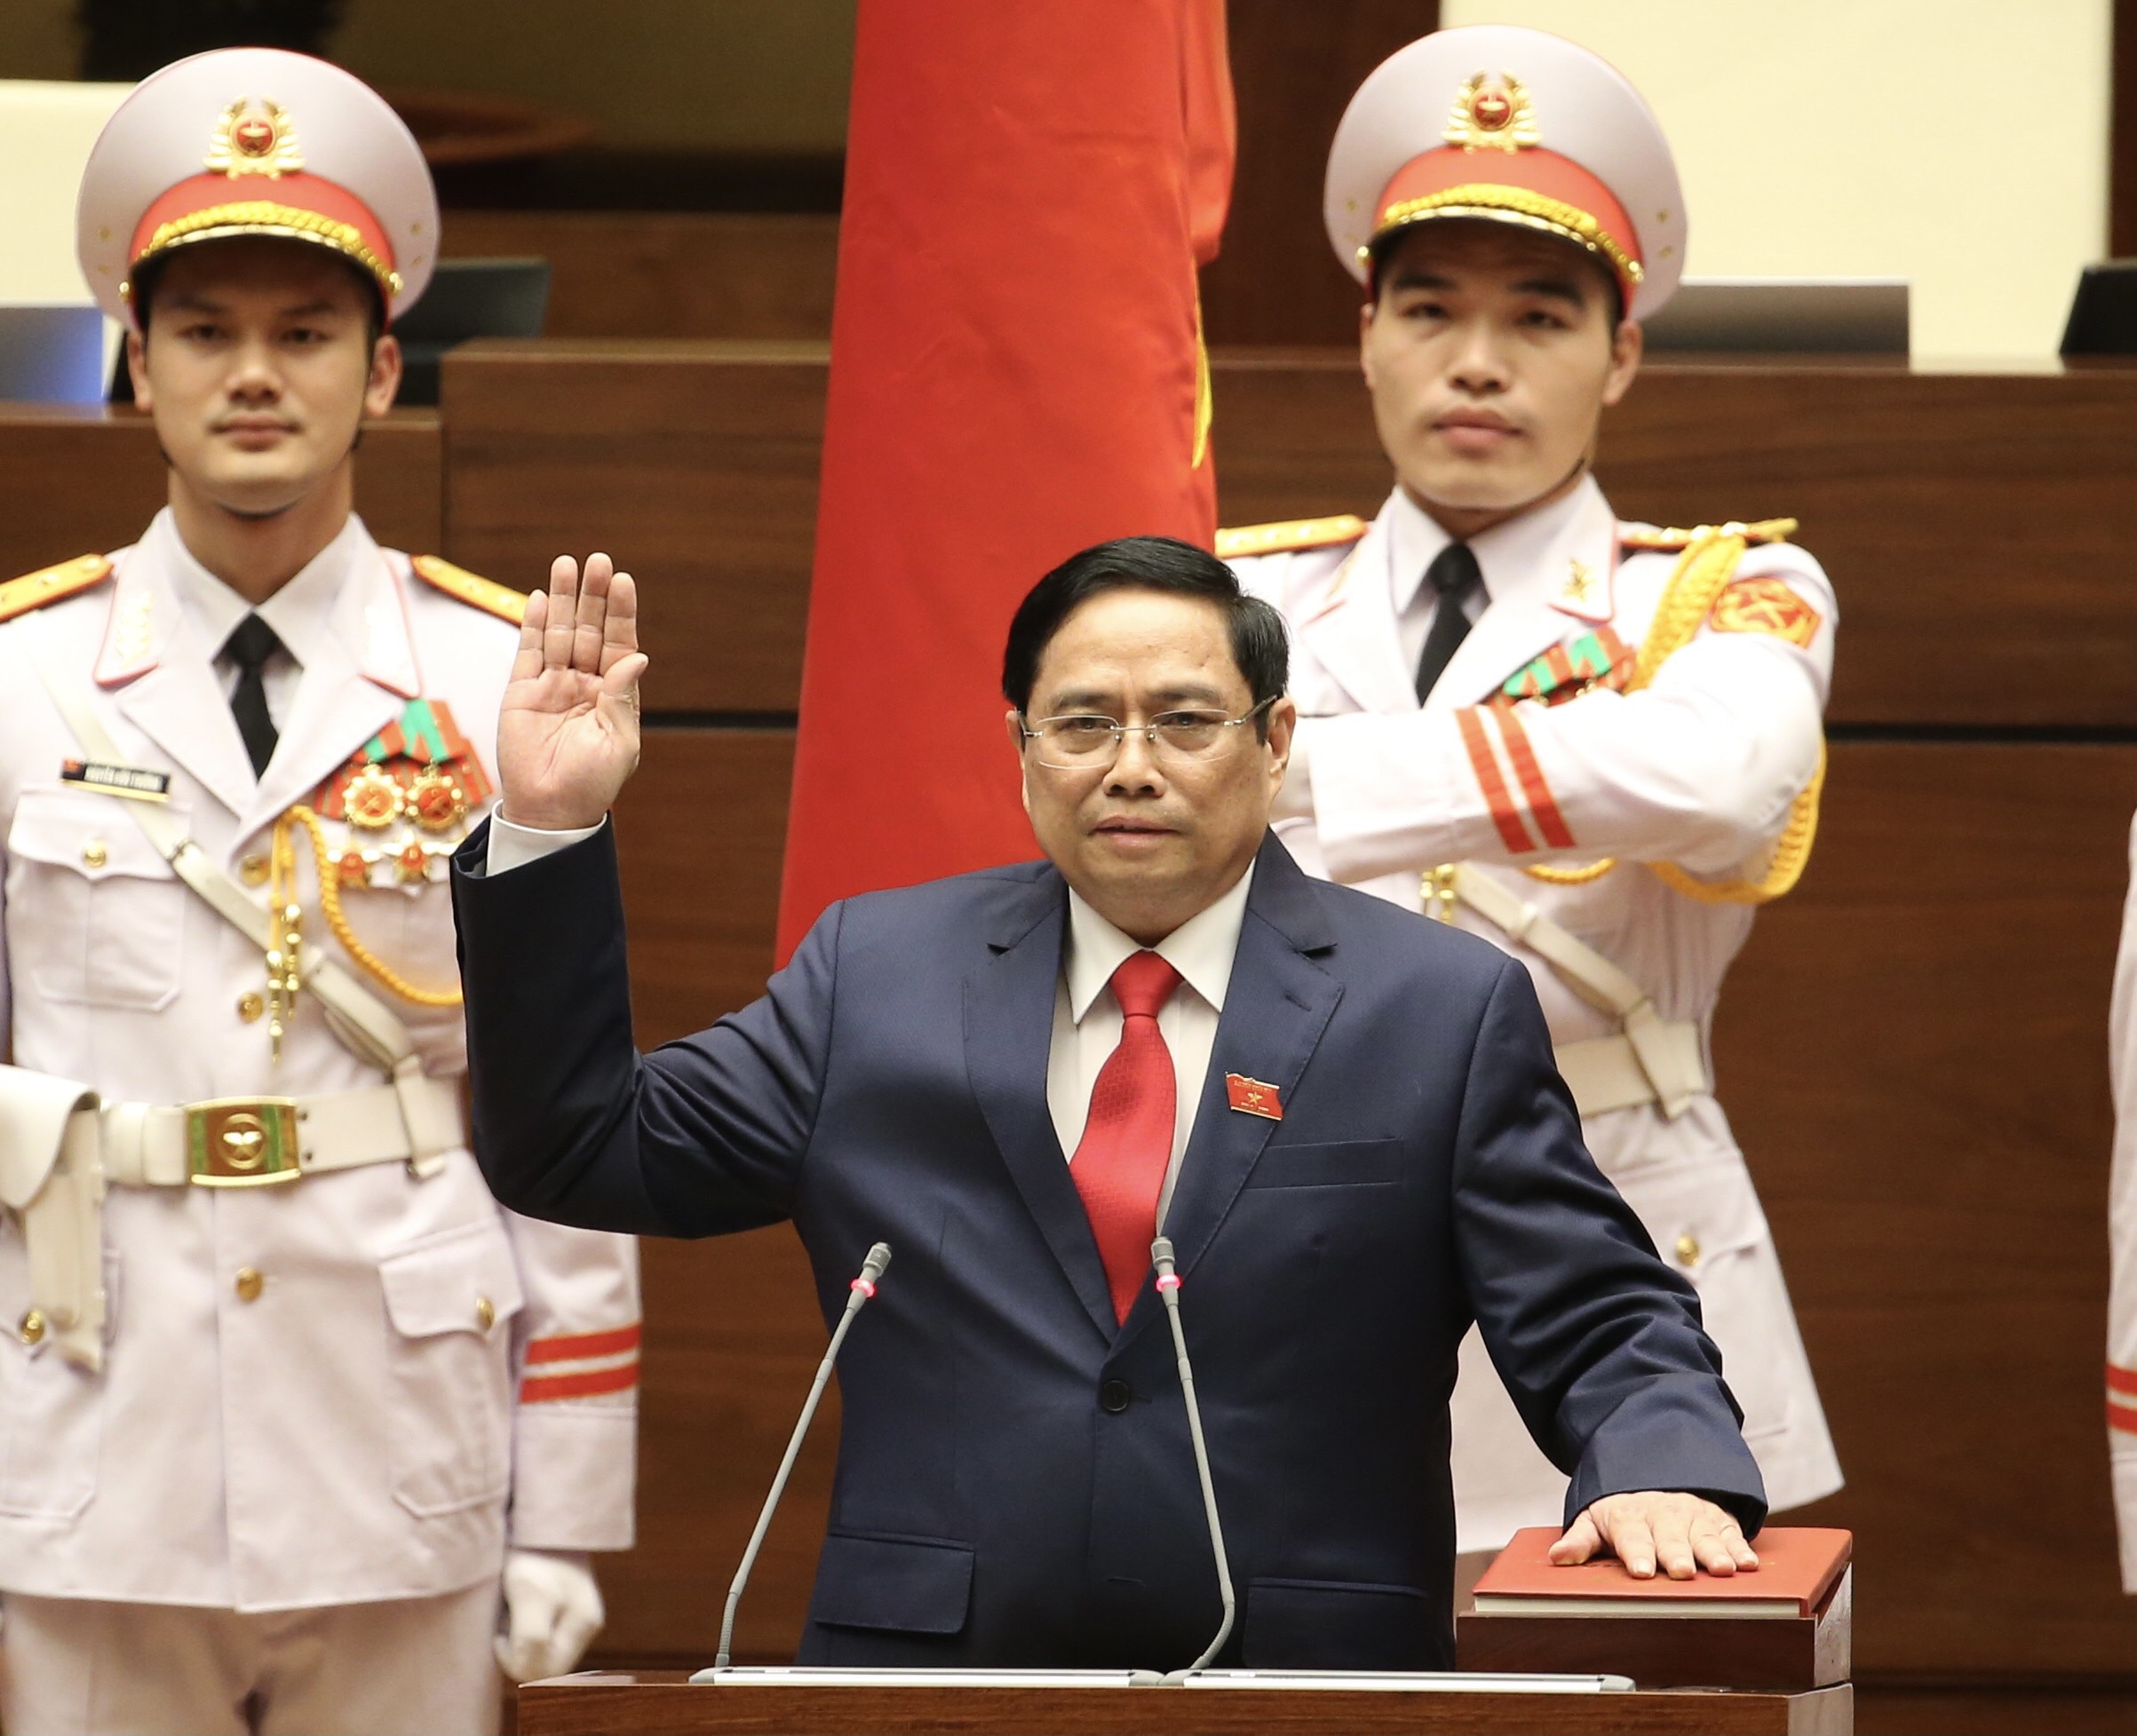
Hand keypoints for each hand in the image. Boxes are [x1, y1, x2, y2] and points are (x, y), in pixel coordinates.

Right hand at [496, 554, 648, 830]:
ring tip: (566, 564)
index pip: (619, 643)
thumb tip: (636, 656)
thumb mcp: (618, 742)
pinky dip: (534, 624)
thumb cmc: (592, 783)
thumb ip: (622, 697)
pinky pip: (528, 652)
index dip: (620, 612)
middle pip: (590, 629)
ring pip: (559, 633)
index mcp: (613, 695)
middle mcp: (585, 684)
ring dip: (564, 599)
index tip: (623, 581)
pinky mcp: (521, 693)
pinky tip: (542, 598)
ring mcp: (552, 686)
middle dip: (593, 595)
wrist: (551, 811)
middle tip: (598, 561)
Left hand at [496, 1548, 604, 1682]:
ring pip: (541, 1651)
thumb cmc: (535, 1553)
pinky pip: (543, 1637)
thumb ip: (531, 1640)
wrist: (543, 1518)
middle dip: (518, 1650)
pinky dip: (524, 1628)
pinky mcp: (570, 1609)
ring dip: (520, 1639)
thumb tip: (525, 1671)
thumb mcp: (529, 1596)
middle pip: (544, 1664)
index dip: (513, 1659)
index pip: (542, 1670)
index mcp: (585, 1625)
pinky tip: (518, 1607)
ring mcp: (579, 1617)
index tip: (500, 1631)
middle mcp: (587, 1625)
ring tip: (512, 1609)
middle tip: (505, 1620)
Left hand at [1549, 1491, 1758, 1580]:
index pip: (1632, 1536)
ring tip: (1723, 1570)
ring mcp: (1693, 1517)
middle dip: (1676, 1554)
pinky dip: (1741, 1547)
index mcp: (1629, 1517)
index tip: (1641, 1570)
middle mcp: (1663, 1516)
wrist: (1657, 1472)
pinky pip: (1731, 1534)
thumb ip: (1581, 1540)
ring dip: (1715, 1552)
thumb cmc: (1624, 1512)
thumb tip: (1557, 1557)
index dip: (1637, 1553)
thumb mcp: (1596, 1520)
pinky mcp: (1718, 1520)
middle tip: (1681, 1571)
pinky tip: (1748, 1563)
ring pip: (1705, 1536)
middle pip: (1670, 1537)